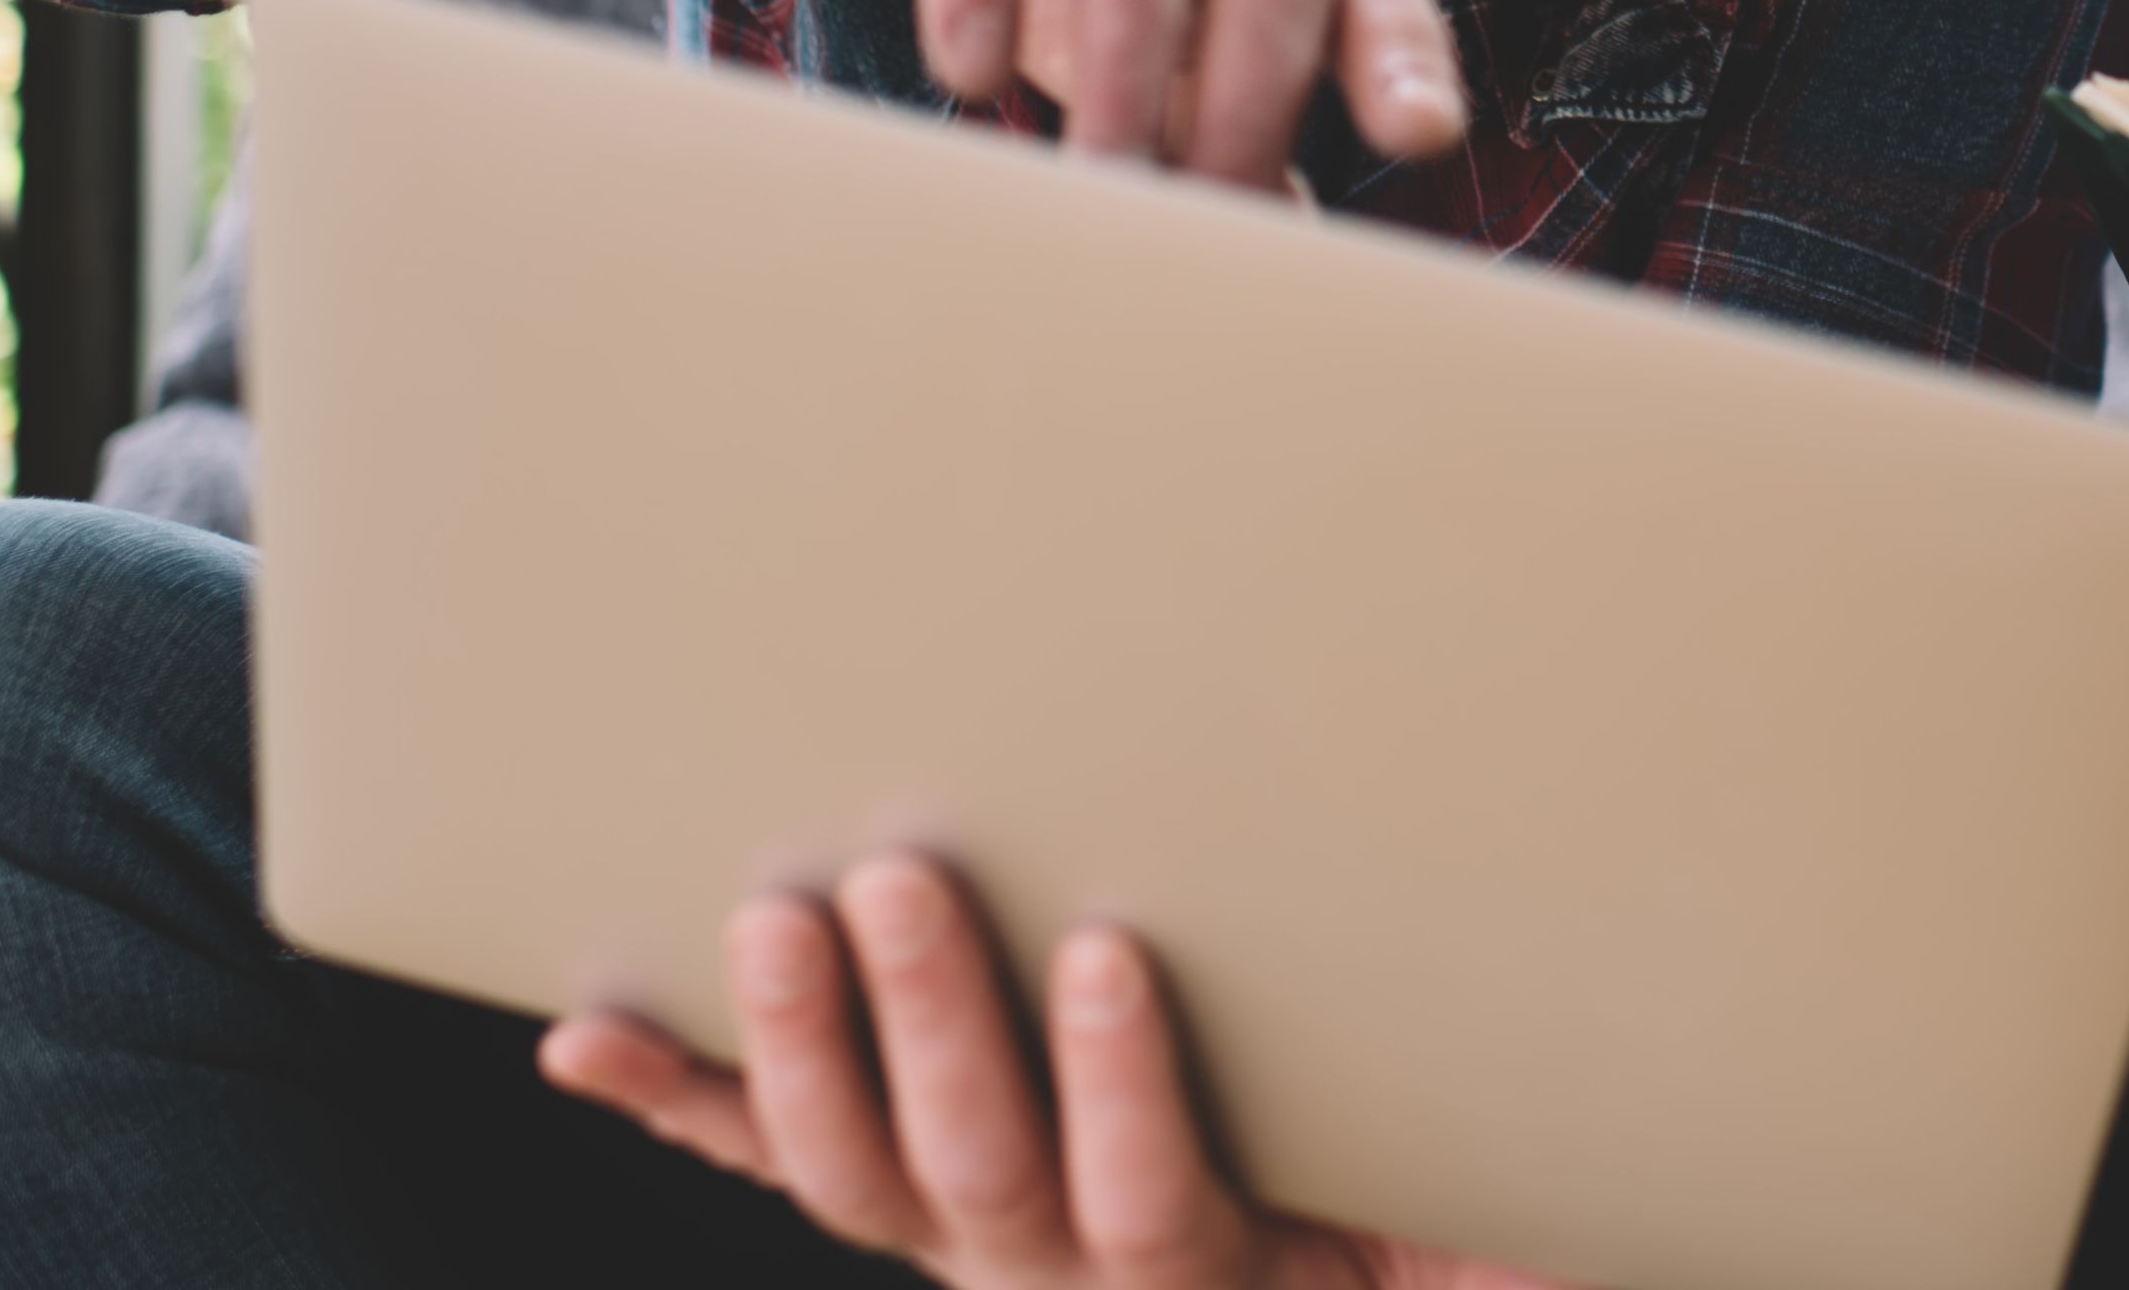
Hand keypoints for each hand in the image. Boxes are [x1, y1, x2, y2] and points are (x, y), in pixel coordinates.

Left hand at [541, 858, 1566, 1289]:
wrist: (1312, 1275)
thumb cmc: (1418, 1212)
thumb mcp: (1477, 1228)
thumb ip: (1501, 1226)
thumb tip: (1546, 1197)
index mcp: (1212, 1271)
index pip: (1148, 1204)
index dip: (1117, 1094)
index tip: (1111, 954)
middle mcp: (1061, 1273)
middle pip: (976, 1177)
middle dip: (928, 1025)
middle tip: (899, 878)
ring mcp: (968, 1234)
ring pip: (857, 1173)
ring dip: (796, 1048)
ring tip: (773, 910)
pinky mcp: (905, 1193)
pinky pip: (773, 1161)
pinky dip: (677, 1097)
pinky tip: (582, 1035)